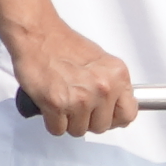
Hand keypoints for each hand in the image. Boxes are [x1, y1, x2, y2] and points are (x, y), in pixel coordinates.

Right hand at [7, 17, 135, 136]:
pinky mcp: (56, 104)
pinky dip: (52, 122)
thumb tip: (115, 104)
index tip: (106, 115)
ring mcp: (80, 98)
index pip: (128, 115)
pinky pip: (58, 129)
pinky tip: (51, 106)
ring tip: (63, 101)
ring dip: (69, 121)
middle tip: (77, 105)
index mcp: (117, 76)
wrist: (37, 34)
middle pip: (102, 126)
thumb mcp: (101, 61)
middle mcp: (102, 88)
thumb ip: (111, 84)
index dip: (114, 118)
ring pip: (79, 130)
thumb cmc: (63, 44)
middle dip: (88, 120)